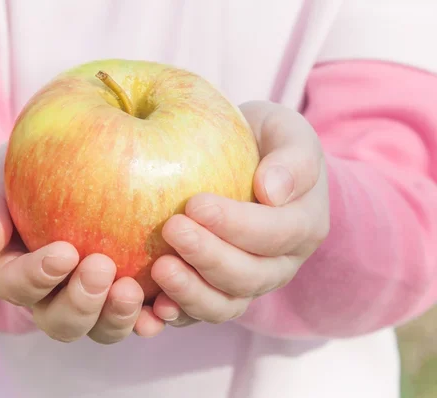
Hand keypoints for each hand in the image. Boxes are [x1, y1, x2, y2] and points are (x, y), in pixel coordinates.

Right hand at [0, 144, 164, 343]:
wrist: (58, 174)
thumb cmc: (23, 174)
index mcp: (13, 273)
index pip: (15, 285)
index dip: (37, 276)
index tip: (63, 252)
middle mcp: (50, 298)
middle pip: (60, 321)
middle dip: (80, 302)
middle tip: (100, 268)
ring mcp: (89, 302)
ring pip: (99, 329)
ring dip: (115, 316)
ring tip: (133, 290)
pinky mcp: (121, 296)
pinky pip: (137, 317)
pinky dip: (150, 318)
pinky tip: (165, 306)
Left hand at [150, 101, 329, 327]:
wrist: (252, 166)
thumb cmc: (265, 144)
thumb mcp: (286, 133)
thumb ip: (292, 158)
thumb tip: (272, 191)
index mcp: (303, 226)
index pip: (276, 233)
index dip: (237, 225)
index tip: (196, 203)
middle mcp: (278, 264)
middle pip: (248, 277)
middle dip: (209, 257)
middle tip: (172, 229)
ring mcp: (247, 284)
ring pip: (225, 305)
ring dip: (191, 293)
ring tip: (159, 269)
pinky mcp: (216, 293)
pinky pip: (198, 314)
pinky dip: (176, 315)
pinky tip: (151, 307)